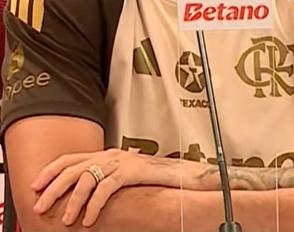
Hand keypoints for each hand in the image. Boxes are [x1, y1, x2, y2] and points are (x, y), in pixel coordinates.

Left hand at [31, 148, 203, 226]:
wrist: (177, 174)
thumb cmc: (149, 178)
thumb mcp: (121, 175)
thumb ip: (103, 178)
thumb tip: (82, 193)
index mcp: (105, 154)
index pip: (71, 158)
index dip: (51, 170)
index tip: (35, 185)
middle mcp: (110, 154)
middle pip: (74, 167)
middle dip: (53, 188)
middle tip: (40, 206)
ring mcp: (120, 162)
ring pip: (87, 178)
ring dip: (73, 201)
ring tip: (65, 220)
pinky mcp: (131, 172)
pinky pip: (106, 188)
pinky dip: (94, 205)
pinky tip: (88, 220)